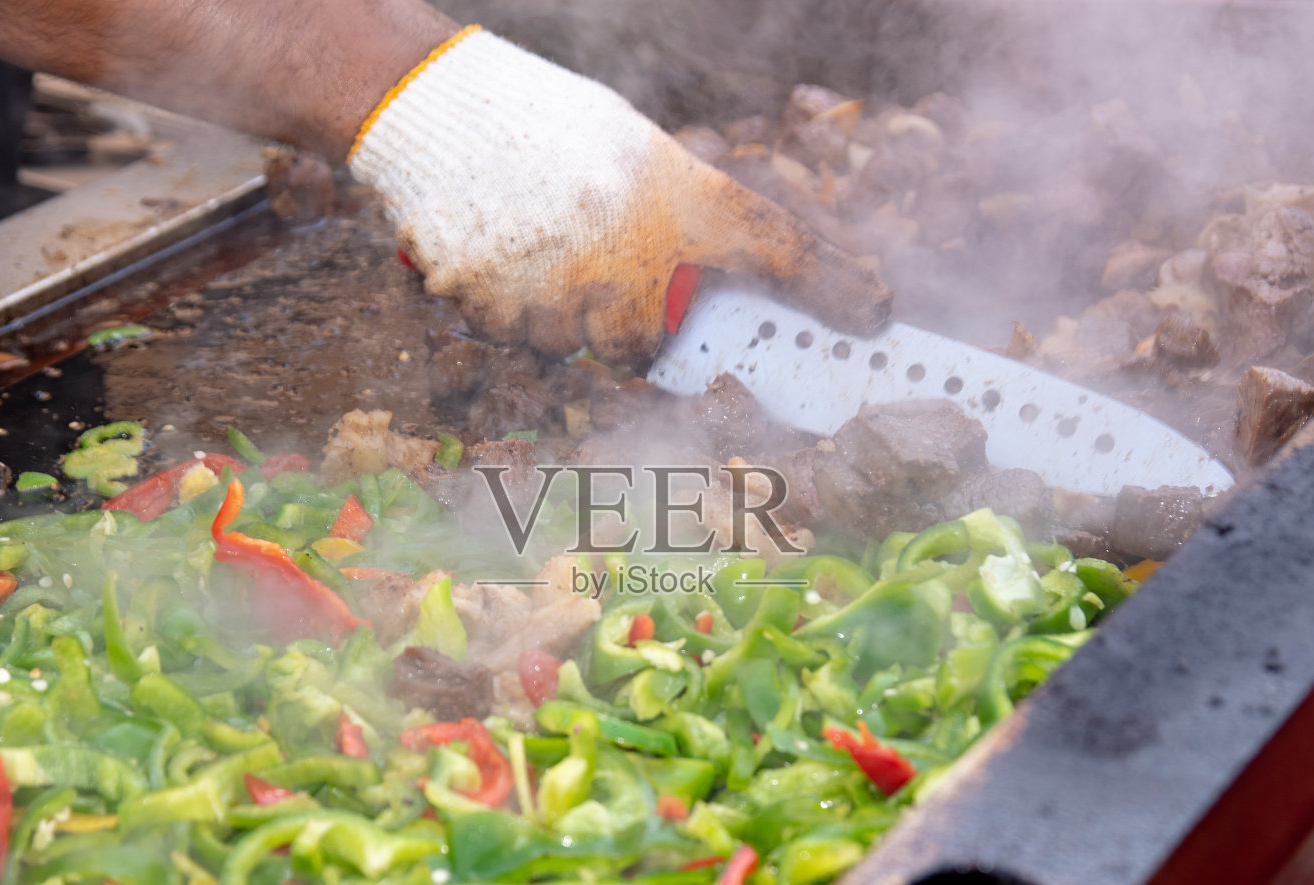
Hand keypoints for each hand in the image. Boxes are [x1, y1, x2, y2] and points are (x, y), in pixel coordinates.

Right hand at [348, 28, 891, 361]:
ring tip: (533, 245)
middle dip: (633, 326)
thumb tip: (720, 275)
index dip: (834, 286)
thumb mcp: (635, 153)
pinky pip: (519, 335)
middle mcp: (631, 257)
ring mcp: (563, 292)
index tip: (877, 311)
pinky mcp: (501, 313)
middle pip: (652, 345)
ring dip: (562, 310)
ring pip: (576, 345)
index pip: (779, 249)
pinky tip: (500, 252)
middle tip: (607, 282)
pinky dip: (512, 304)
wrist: (435, 111)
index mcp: (674, 199)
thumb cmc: (544, 127)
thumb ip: (681, 213)